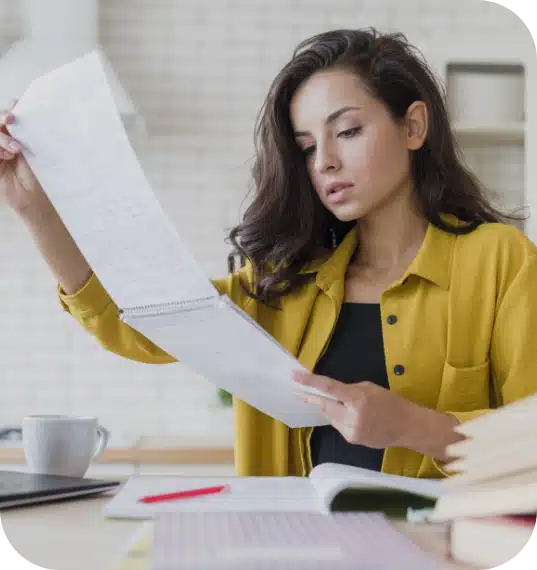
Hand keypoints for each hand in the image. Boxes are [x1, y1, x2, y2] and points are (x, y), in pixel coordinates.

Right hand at [0, 99, 50, 217]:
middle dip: (1, 117)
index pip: (9, 115)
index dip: (10, 108)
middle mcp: (7, 141)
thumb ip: (35, 134)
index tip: (16, 105)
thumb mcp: (41, 151)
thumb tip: (32, 111)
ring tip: (15, 149)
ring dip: (2, 137)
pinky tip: (7, 156)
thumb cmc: (44, 176)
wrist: (37, 199)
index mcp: (20, 135)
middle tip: (10, 119)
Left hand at [293, 371, 419, 448]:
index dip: (310, 382)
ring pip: (329, 416)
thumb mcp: (369, 388)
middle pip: (324, 406)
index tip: (295, 377)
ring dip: (324, 407)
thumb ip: (348, 390)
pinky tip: (342, 413)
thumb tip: (329, 392)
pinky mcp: (351, 440)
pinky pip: (337, 425)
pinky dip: (336, 417)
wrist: (407, 427)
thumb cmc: (390, 402)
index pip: (329, 389)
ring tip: (319, 399)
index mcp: (358, 399)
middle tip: (295, 390)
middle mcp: (353, 417)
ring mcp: (351, 431)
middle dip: (309, 398)